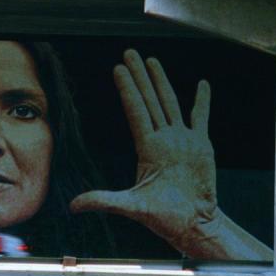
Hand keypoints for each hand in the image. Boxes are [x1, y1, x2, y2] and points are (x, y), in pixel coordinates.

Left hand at [70, 49, 219, 254]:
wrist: (193, 223)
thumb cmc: (164, 217)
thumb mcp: (131, 207)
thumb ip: (104, 201)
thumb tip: (72, 204)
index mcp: (148, 148)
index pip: (135, 110)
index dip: (127, 89)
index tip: (118, 69)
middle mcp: (164, 139)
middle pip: (149, 100)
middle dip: (139, 76)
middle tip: (130, 53)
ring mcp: (183, 140)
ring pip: (170, 103)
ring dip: (162, 82)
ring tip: (153, 61)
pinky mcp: (201, 145)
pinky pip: (201, 118)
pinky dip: (202, 101)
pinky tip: (202, 85)